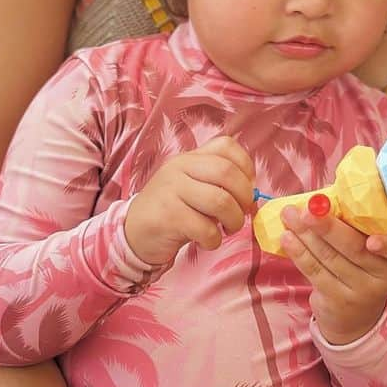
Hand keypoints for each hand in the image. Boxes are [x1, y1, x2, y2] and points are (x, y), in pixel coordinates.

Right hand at [123, 135, 253, 266]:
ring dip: (233, 220)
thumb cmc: (172, 210)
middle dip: (244, 197)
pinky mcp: (168, 217)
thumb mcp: (191, 187)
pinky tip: (207, 241)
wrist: (132, 231)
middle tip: (242, 213)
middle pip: (227, 173)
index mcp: (189, 157)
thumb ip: (217, 183)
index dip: (246, 167)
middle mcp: (180, 168)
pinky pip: (206, 228)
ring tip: (227, 229)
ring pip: (220, 201)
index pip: (226, 146)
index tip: (247, 188)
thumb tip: (253, 196)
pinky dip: (214, 239)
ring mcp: (172, 190)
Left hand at [280, 205, 386, 344]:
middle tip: (309, 210)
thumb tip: (325, 197)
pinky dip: (299, 252)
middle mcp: (382, 277)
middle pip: (355, 250)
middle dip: (329, 227)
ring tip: (289, 216)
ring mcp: (359, 291)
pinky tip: (287, 237)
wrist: (356, 317)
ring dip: (306, 235)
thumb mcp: (372, 249)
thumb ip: (360, 225)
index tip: (372, 241)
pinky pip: (315, 271)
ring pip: (330, 258)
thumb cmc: (362, 265)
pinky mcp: (336, 300)